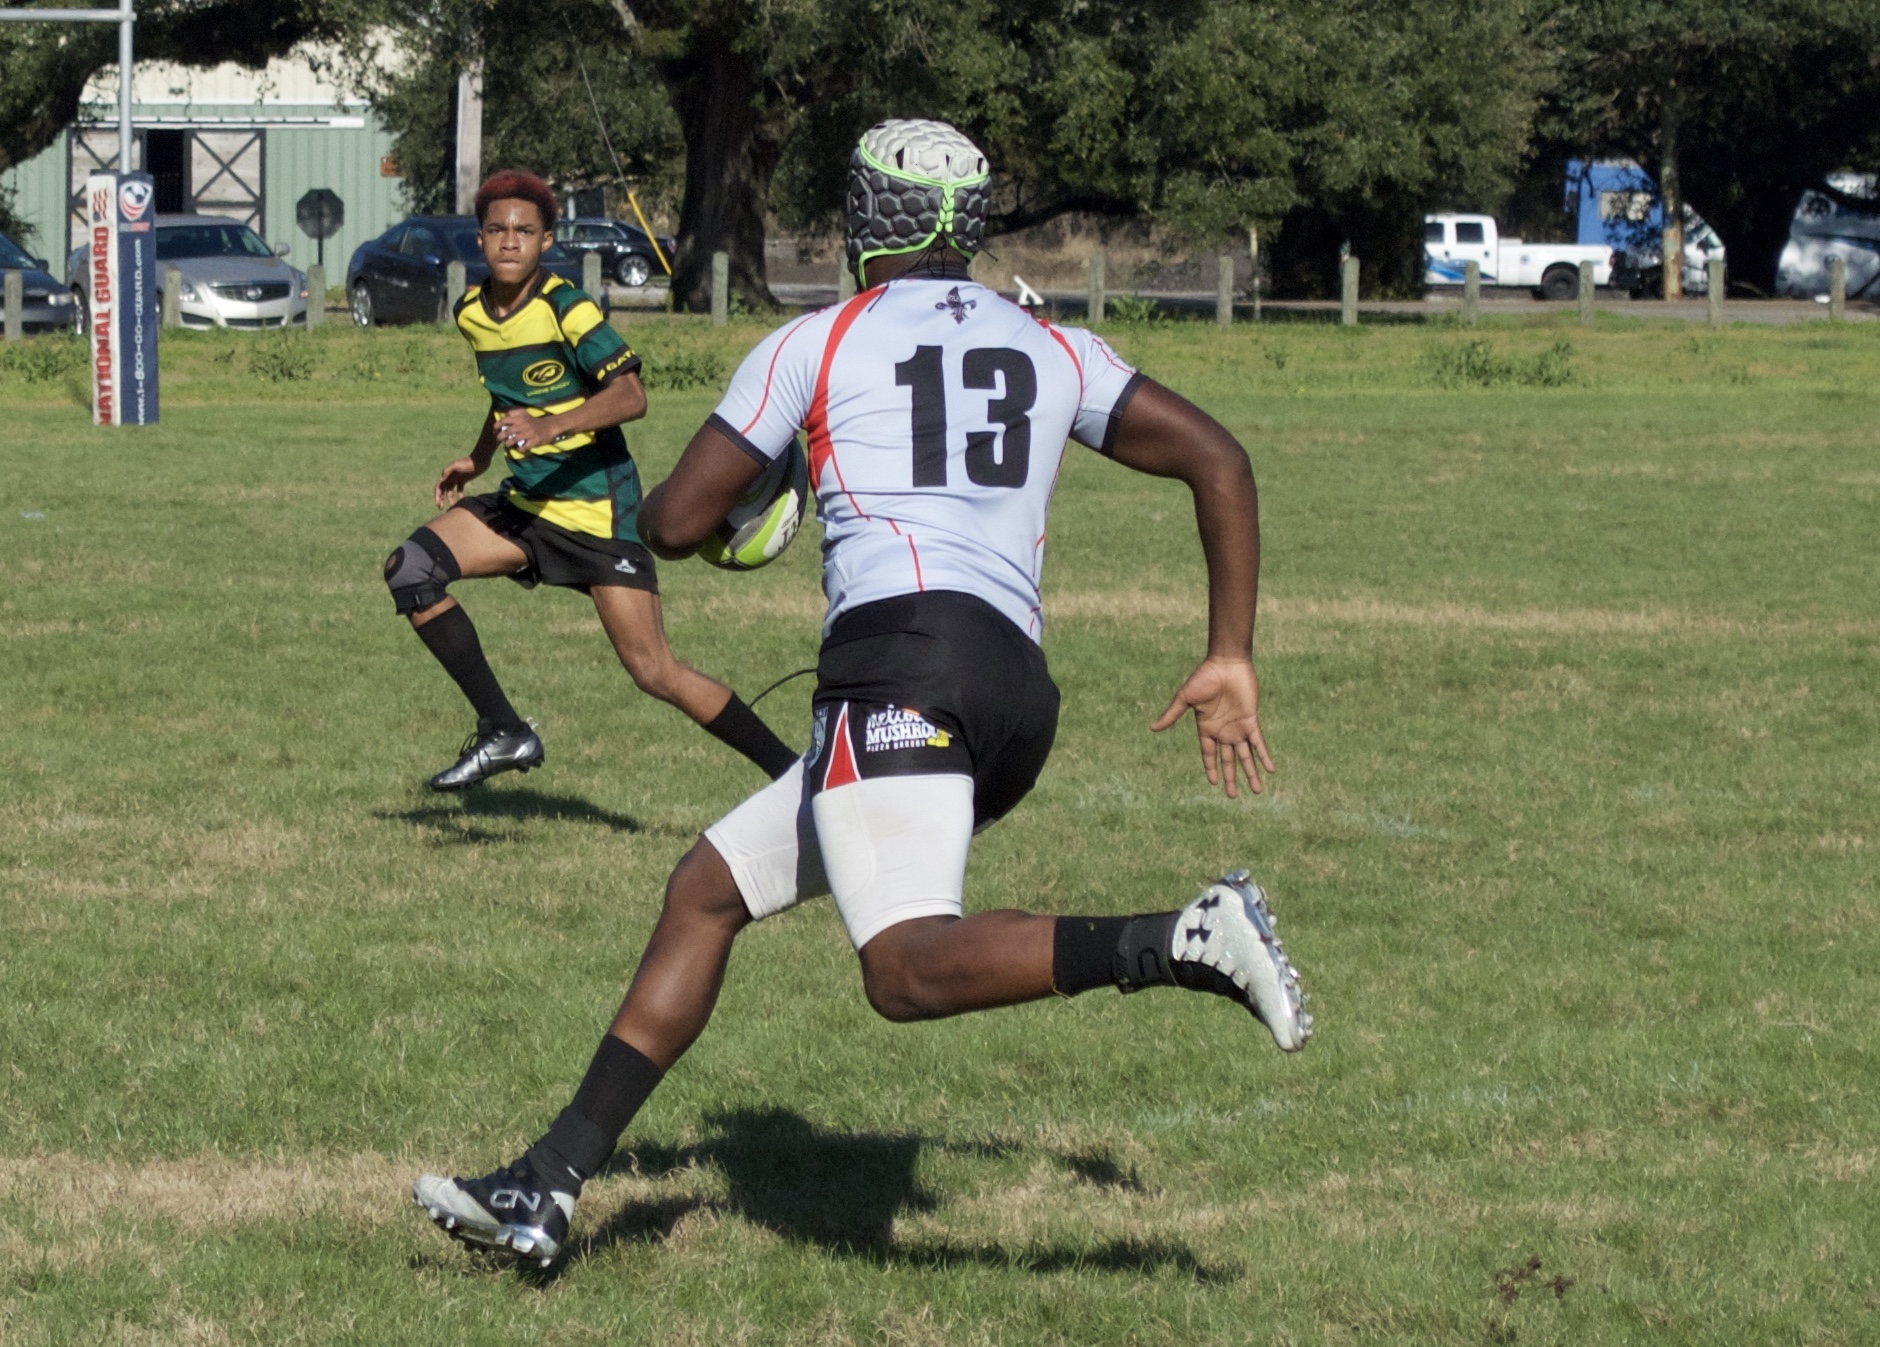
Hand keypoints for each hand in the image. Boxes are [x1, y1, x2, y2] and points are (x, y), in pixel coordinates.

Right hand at [434, 456, 482, 508]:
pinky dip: (459, 494)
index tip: (438, 504)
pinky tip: (462, 499)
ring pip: (450, 491)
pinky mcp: (463, 480)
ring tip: (454, 505)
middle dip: (441, 499)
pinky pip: (459, 489)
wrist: (479, 460)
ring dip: (450, 498)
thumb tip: (441, 478)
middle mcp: (450, 477)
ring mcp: (456, 479)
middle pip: (443, 490)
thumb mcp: (457, 465)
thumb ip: (448, 470)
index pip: (439, 486)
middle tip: (441, 508)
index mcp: (447, 475)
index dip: (437, 495)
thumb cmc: (468, 462)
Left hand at [494, 408, 559, 451]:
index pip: (505, 421)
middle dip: (501, 436)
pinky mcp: (534, 441)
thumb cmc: (535, 421)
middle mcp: (523, 425)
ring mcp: (529, 434)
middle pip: (508, 431)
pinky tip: (519, 449)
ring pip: (514, 439)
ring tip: (507, 445)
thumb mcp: (525, 414)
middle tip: (499, 440)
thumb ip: (515, 413)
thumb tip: (504, 415)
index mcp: (520, 419)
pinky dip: (520, 449)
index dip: (497, 425)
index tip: (495, 430)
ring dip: (508, 444)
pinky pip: (525, 447)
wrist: (550, 426)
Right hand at [1152, 656, 1275, 798]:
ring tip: (1257, 790)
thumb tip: (1153, 728)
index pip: (1209, 754)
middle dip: (1231, 778)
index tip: (1214, 783)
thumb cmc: (1204, 677)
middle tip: (1233, 796)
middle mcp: (1223, 731)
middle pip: (1228, 760)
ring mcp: (1238, 727)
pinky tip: (1269, 770)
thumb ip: (1172, 715)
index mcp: (1206, 728)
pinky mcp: (1251, 721)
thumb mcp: (1185, 698)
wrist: (1226, 663)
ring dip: (1251, 773)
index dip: (1211, 769)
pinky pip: (1259, 743)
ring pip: (1245, 756)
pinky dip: (1264, 756)